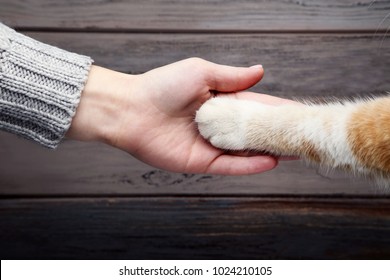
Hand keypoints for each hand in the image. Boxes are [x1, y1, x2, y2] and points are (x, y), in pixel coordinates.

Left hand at [67, 58, 292, 174]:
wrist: (131, 109)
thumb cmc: (162, 86)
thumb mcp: (202, 72)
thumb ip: (232, 77)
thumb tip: (261, 71)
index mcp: (220, 101)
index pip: (256, 106)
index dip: (277, 108)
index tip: (299, 111)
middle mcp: (219, 125)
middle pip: (254, 130)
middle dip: (278, 132)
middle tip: (305, 135)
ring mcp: (211, 145)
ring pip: (246, 150)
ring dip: (270, 150)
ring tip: (296, 150)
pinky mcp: (201, 162)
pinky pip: (230, 165)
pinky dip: (250, 164)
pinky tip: (270, 161)